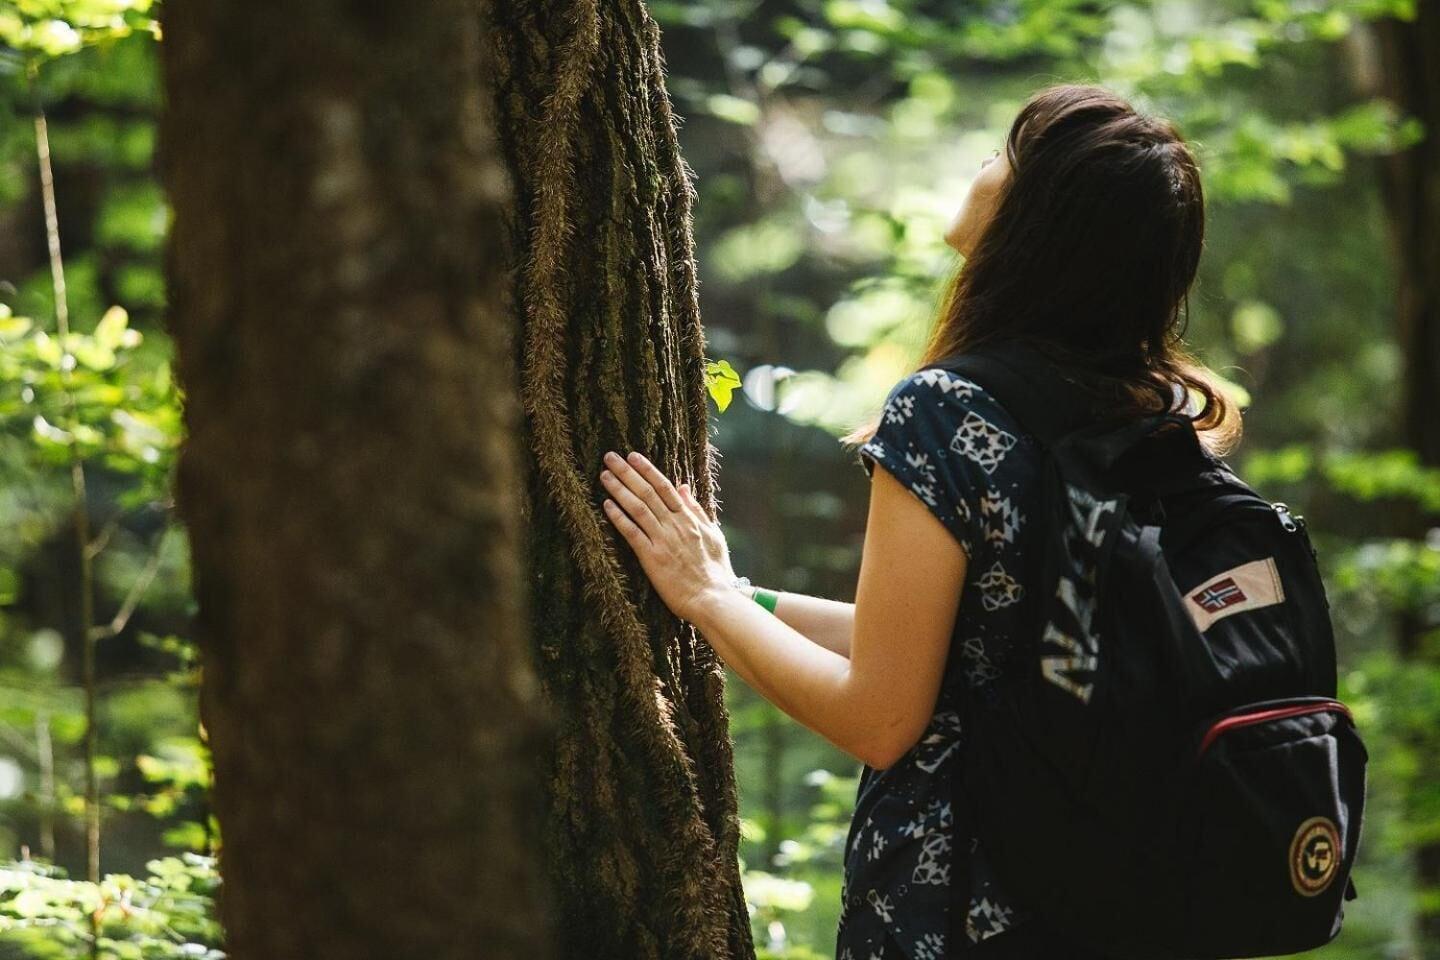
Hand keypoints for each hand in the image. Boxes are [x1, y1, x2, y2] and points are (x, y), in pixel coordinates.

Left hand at [598, 450, 736, 622]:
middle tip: (610, 457)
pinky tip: (607, 505)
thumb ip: (696, 510)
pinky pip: (632, 533)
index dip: (647, 470)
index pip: (665, 487)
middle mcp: (675, 526)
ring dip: (619, 489)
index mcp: (689, 519)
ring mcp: (663, 540)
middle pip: (648, 493)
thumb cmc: (716, 571)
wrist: (713, 598)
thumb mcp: (713, 535)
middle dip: (628, 473)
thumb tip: (683, 487)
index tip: (633, 456)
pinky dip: (619, 518)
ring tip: (604, 475)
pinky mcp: (652, 558)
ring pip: (638, 508)